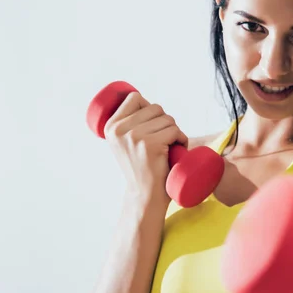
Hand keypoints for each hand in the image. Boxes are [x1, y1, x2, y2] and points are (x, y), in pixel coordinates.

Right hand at [104, 91, 188, 205]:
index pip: (135, 98)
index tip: (152, 125)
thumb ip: (128, 124)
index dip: (149, 108)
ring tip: (169, 146)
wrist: (144, 195)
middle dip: (165, 122)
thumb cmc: (141, 167)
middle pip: (155, 108)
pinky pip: (175, 130)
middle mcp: (119, 130)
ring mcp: (134, 136)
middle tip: (164, 140)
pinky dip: (182, 139)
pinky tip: (177, 150)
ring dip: (174, 131)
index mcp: (111, 126)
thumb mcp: (124, 143)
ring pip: (168, 119)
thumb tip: (140, 99)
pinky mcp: (150, 144)